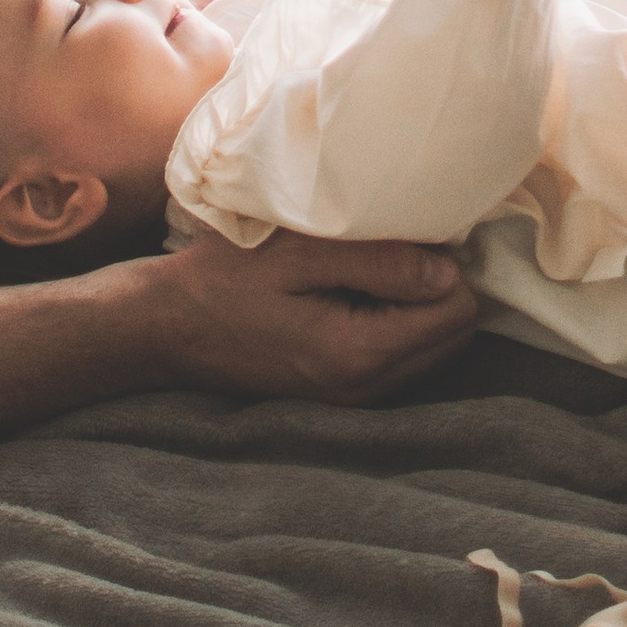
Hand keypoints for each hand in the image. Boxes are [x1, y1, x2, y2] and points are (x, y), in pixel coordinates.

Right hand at [148, 228, 476, 399]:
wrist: (170, 326)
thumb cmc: (227, 278)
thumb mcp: (297, 253)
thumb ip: (377, 261)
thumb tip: (447, 269)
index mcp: (359, 354)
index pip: (456, 309)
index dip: (442, 261)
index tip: (404, 231)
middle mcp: (368, 388)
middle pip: (455, 332)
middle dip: (438, 284)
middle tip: (391, 243)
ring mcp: (357, 395)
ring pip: (436, 345)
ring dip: (419, 302)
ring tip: (371, 265)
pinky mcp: (346, 389)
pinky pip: (407, 354)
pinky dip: (399, 319)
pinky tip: (359, 289)